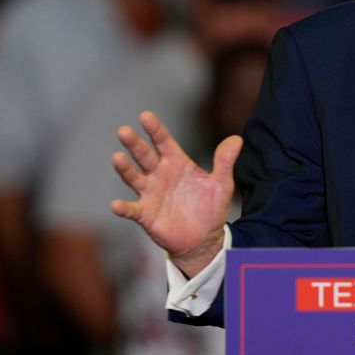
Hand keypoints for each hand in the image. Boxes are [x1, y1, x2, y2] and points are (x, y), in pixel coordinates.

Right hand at [110, 111, 241, 276]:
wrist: (204, 239)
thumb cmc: (211, 207)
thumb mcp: (221, 184)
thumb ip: (225, 162)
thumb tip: (237, 139)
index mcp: (176, 163)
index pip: (163, 142)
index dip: (155, 129)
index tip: (145, 116)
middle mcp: (159, 175)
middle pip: (144, 156)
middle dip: (134, 144)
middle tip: (123, 130)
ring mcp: (150, 194)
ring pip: (134, 178)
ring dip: (125, 169)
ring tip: (117, 157)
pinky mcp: (146, 215)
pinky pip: (132, 210)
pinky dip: (123, 208)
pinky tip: (116, 205)